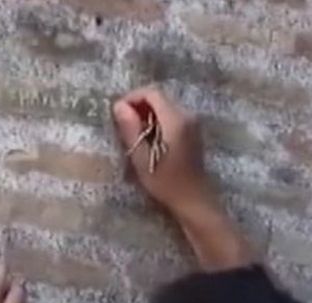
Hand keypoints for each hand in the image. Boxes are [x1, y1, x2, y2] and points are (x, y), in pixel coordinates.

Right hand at [112, 85, 212, 213]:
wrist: (193, 199)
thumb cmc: (165, 183)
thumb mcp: (142, 158)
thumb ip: (130, 129)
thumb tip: (118, 105)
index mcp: (176, 120)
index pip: (152, 93)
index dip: (132, 97)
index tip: (118, 112)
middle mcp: (187, 115)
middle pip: (159, 97)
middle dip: (139, 105)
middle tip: (122, 123)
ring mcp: (193, 122)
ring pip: (165, 106)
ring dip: (147, 113)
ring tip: (133, 132)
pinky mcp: (193, 130)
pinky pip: (172, 115)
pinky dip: (158, 120)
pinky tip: (149, 138)